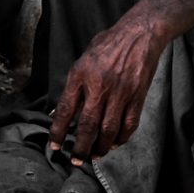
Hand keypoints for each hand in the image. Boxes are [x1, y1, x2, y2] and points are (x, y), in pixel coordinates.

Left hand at [48, 18, 163, 164]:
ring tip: (95, 155)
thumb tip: (59, 112)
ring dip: (100, 147)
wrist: (139, 33)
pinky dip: (121, 138)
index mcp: (81, 73)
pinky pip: (129, 124)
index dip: (58, 131)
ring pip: (109, 130)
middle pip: (87, 125)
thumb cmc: (109, 44)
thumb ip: (73, 86)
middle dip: (80, 147)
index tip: (54, 146)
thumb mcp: (84, 59)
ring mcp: (120, 91)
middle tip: (76, 159)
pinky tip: (114, 143)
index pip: (66, 108)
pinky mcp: (137, 95)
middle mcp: (99, 84)